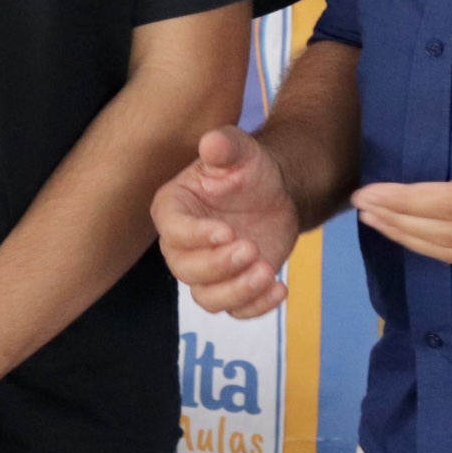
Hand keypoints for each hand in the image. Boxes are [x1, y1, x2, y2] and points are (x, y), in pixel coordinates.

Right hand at [153, 126, 299, 317]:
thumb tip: (212, 143)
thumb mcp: (241, 150)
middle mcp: (182, 244)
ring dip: (236, 291)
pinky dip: (256, 306)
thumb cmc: (249, 168)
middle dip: (218, 266)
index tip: (228, 231)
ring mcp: (206, 269)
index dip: (196, 236)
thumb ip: (225, 145)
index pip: (172, 229)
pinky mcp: (231, 286)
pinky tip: (278, 288)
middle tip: (251, 248)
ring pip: (207, 298)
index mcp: (174, 207)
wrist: (275, 192)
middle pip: (186, 269)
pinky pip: (236, 310)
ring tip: (267, 272)